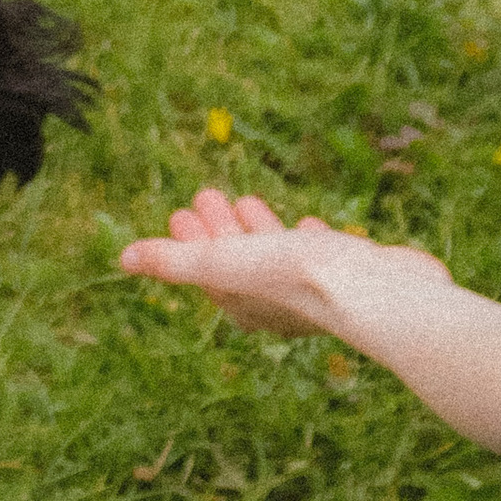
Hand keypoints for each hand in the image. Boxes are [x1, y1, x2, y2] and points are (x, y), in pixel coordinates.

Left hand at [119, 186, 454, 336]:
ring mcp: (317, 294)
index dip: (189, 242)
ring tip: (246, 200)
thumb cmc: (298, 276)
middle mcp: (278, 306)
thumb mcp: (223, 262)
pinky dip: (305, 239)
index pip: (205, 272)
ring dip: (258, 229)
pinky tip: (310, 226)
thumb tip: (121, 260)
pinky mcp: (352, 279)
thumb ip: (174, 261)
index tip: (180, 210)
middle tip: (207, 193)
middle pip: (237, 262)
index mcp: (244, 306)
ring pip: (277, 257)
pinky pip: (320, 258)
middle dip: (219, 229)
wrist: (378, 291)